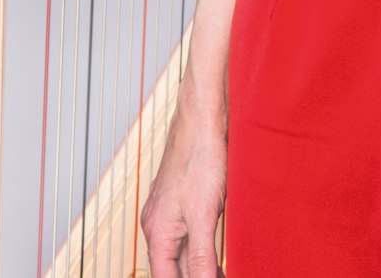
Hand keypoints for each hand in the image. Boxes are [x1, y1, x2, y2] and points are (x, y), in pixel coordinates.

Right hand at [140, 79, 227, 277]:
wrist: (204, 119)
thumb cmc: (200, 158)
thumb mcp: (203, 215)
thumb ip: (201, 256)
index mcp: (158, 232)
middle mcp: (159, 224)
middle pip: (173, 268)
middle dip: (195, 277)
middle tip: (222, 276)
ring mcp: (170, 212)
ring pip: (182, 253)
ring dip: (200, 268)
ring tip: (222, 272)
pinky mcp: (184, 201)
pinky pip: (189, 236)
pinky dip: (203, 250)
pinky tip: (218, 254)